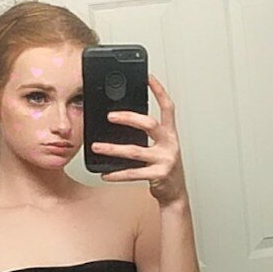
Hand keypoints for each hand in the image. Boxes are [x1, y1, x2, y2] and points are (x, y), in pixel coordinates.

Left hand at [92, 75, 187, 205]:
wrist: (175, 193)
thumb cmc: (165, 168)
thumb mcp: (160, 147)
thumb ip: (148, 135)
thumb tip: (123, 121)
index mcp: (171, 134)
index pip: (167, 107)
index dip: (159, 91)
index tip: (147, 77)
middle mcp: (170, 144)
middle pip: (150, 124)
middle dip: (129, 118)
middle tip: (110, 116)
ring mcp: (165, 160)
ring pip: (135, 151)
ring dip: (113, 149)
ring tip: (96, 147)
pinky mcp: (159, 175)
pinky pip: (134, 173)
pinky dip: (117, 174)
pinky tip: (106, 173)